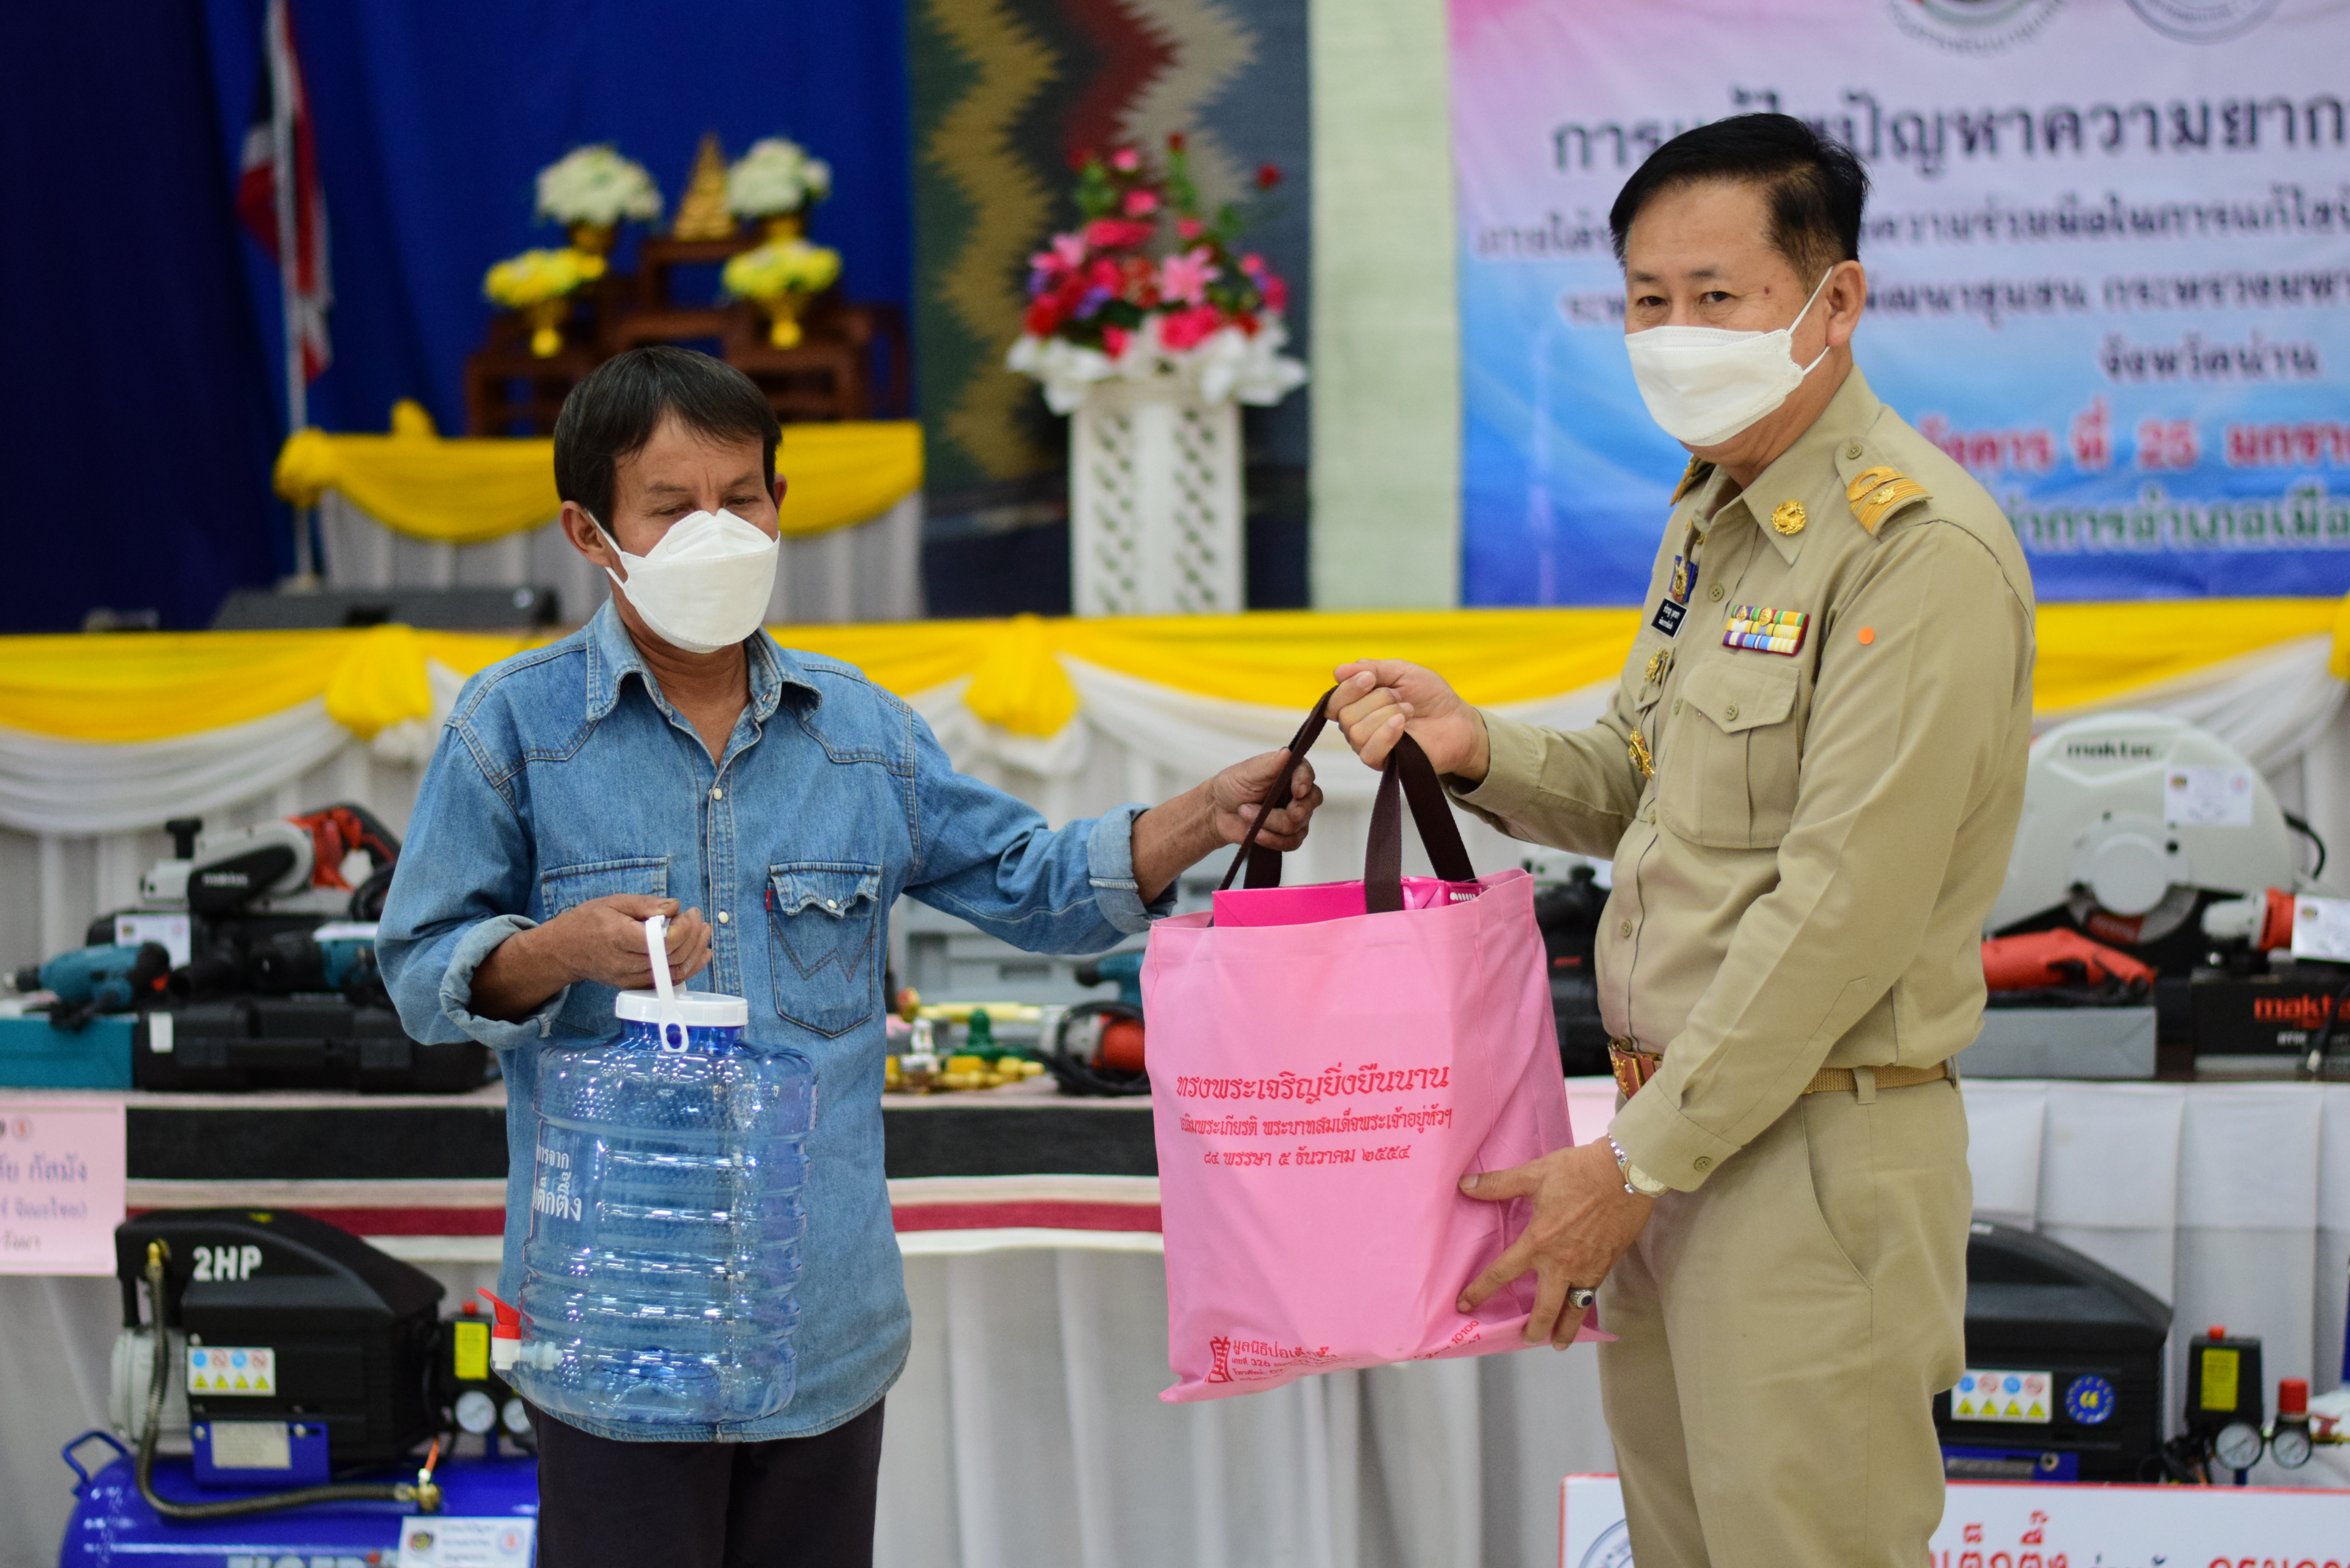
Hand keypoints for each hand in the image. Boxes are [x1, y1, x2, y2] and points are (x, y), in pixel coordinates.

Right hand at [534, 894, 713, 989]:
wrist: (565, 950)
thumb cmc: (588, 921)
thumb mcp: (614, 902)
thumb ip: (646, 904)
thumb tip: (675, 907)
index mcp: (619, 938)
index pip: (663, 942)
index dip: (684, 928)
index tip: (689, 912)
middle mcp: (625, 963)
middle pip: (673, 958)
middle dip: (694, 937)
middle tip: (698, 918)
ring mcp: (630, 979)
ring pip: (674, 973)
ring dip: (696, 953)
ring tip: (703, 932)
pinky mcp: (634, 986)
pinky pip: (668, 982)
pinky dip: (689, 968)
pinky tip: (700, 954)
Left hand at [1209, 751, 1323, 850]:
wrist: (1218, 811)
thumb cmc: (1231, 786)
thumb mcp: (1246, 773)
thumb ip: (1269, 765)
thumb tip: (1288, 752)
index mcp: (1289, 770)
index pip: (1307, 774)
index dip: (1305, 782)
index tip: (1298, 791)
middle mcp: (1297, 792)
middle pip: (1310, 802)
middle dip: (1293, 811)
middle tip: (1271, 812)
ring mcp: (1295, 814)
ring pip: (1297, 825)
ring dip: (1269, 824)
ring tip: (1245, 814)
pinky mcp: (1289, 834)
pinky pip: (1292, 843)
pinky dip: (1272, 839)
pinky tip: (1256, 833)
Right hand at [1329, 661, 1490, 781]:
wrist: (1457, 721)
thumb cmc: (1430, 696)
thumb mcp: (1401, 671)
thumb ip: (1372, 668)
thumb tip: (1339, 671)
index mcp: (1358, 704)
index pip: (1333, 701)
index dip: (1349, 688)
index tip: (1371, 678)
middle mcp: (1358, 726)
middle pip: (1344, 715)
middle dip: (1376, 699)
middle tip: (1400, 697)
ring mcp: (1369, 746)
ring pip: (1356, 732)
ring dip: (1386, 714)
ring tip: (1408, 711)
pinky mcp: (1384, 763)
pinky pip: (1369, 751)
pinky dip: (1385, 733)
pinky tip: (1402, 724)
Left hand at [1457, 1138, 1655, 1347]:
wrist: (1627, 1174)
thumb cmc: (1579, 1171)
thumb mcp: (1535, 1173)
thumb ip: (1498, 1184)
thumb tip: (1464, 1185)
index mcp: (1538, 1242)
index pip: (1501, 1274)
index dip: (1479, 1292)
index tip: (1465, 1306)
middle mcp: (1561, 1264)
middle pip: (1544, 1309)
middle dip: (1533, 1330)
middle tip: (1525, 1340)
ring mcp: (1587, 1269)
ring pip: (1573, 1311)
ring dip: (1564, 1330)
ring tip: (1558, 1343)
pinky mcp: (1607, 1265)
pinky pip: (1592, 1295)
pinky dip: (1584, 1308)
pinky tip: (1582, 1309)